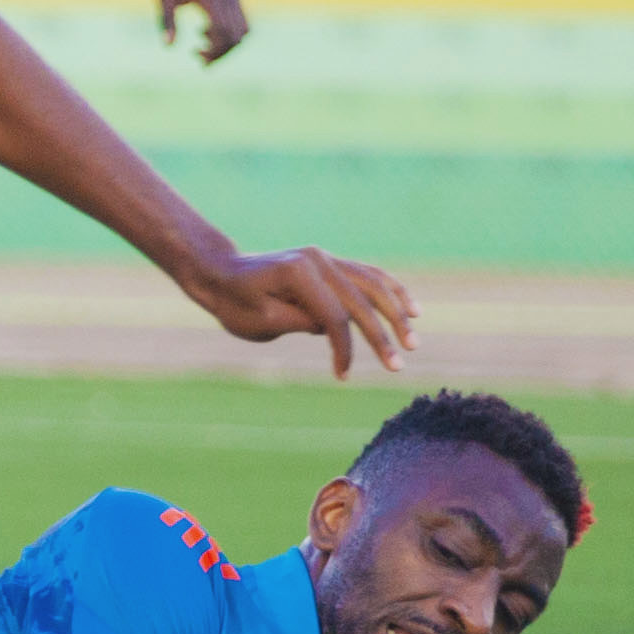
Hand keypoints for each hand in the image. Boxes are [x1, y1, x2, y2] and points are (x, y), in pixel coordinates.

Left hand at [159, 0, 248, 63]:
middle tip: (198, 56)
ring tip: (202, 43)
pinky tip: (206, 30)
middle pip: (236, 37)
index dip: (214, 50)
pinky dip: (230, 34)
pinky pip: (242, 23)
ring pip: (243, 32)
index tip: (195, 52)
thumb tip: (168, 46)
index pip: (224, 32)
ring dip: (226, 45)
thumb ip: (166, 20)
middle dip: (220, 53)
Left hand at [181, 245, 416, 374]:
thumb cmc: (234, 302)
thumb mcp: (262, 321)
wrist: (220, 273)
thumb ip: (302, 322)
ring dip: (396, 311)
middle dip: (382, 334)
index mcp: (298, 272)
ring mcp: (325, 257)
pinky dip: (390, 290)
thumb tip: (335, 328)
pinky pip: (368, 275)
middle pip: (361, 299)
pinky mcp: (329, 262)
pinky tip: (411, 308)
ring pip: (373, 283)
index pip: (334, 315)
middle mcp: (317, 259)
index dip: (343, 349)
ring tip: (413, 339)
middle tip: (398, 366)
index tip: (342, 376)